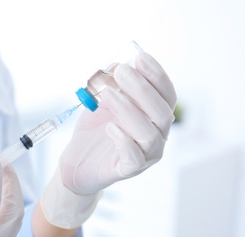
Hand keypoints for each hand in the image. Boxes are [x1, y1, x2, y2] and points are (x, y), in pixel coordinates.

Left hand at [61, 51, 175, 194]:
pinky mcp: (129, 170)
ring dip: (129, 110)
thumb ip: (111, 84)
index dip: (157, 76)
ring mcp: (146, 155)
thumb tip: (117, 65)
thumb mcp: (101, 101)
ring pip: (149, 134)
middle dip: (143, 90)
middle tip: (122, 72)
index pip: (166, 95)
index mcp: (154, 116)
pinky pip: (134, 157)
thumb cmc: (95, 130)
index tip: (140, 57)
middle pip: (162, 113)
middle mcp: (157, 135)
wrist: (78, 160)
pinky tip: (109, 128)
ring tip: (108, 94)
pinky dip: (124, 140)